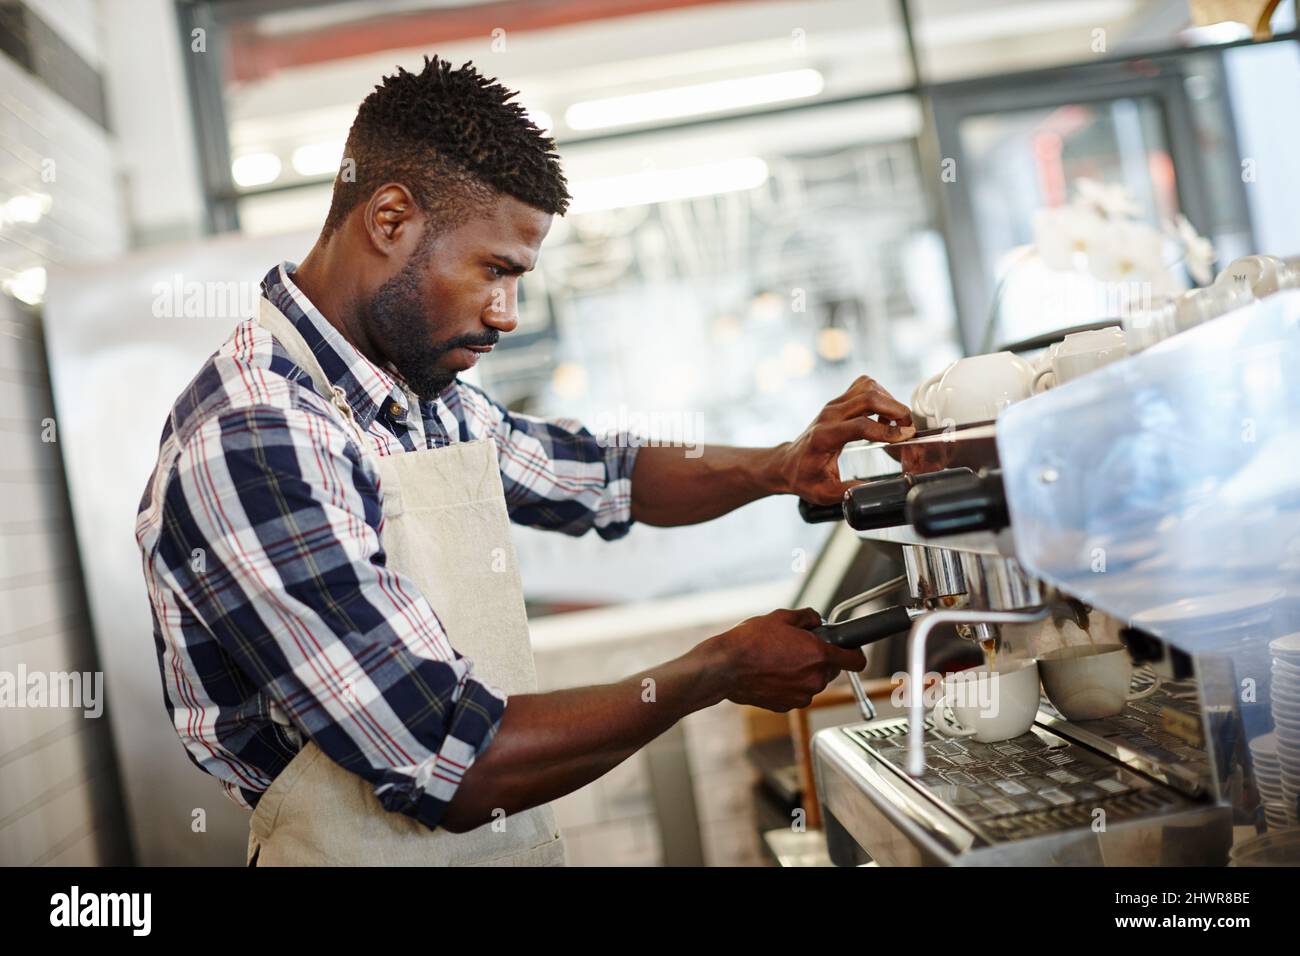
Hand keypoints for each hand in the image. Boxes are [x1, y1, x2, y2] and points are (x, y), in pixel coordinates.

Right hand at [707, 608, 866, 711]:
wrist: (725, 668)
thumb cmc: (749, 642)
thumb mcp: (780, 617)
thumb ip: (807, 617)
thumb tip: (816, 620)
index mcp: (819, 655)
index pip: (856, 661)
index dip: (854, 653)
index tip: (849, 649)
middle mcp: (815, 679)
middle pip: (831, 669)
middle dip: (820, 658)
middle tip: (798, 647)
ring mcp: (801, 696)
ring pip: (812, 682)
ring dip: (803, 672)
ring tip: (778, 659)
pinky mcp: (786, 706)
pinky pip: (796, 693)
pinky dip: (789, 684)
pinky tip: (771, 672)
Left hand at [774, 376, 914, 504]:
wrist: (788, 463)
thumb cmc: (804, 477)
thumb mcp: (825, 493)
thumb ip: (851, 491)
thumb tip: (877, 491)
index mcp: (824, 437)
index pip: (860, 425)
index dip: (886, 430)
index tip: (906, 436)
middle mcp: (829, 415)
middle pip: (868, 397)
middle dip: (895, 409)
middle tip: (907, 427)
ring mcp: (833, 405)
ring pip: (867, 386)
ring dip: (888, 400)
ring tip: (896, 422)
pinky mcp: (839, 401)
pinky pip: (863, 387)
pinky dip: (879, 395)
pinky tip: (882, 415)